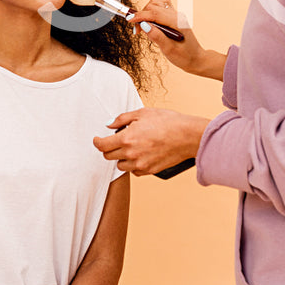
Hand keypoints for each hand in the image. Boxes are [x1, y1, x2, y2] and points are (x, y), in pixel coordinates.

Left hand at [94, 107, 208, 175]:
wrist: (187, 136)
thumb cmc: (168, 122)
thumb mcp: (142, 113)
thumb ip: (122, 119)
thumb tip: (109, 124)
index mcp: (127, 138)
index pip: (103, 146)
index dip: (97, 142)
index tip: (97, 140)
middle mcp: (131, 154)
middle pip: (109, 156)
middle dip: (109, 149)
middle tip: (114, 142)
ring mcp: (140, 164)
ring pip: (121, 166)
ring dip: (121, 158)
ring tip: (130, 148)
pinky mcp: (149, 170)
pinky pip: (134, 171)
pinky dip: (133, 165)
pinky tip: (139, 156)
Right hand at [129, 0, 223, 79]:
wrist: (196, 59)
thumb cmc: (184, 56)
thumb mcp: (169, 50)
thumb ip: (157, 36)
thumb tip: (144, 25)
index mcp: (177, 22)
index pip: (154, 13)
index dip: (140, 16)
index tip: (129, 20)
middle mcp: (177, 16)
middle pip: (154, 6)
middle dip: (142, 15)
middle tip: (137, 31)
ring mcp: (176, 15)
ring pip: (157, 4)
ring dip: (146, 12)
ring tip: (143, 27)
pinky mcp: (174, 17)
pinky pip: (161, 8)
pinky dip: (152, 12)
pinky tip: (151, 23)